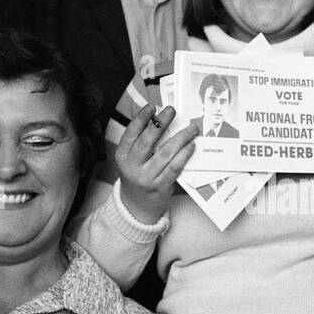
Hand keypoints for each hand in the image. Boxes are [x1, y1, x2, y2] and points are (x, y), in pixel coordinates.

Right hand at [115, 104, 197, 223]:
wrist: (137, 206)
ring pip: (164, 153)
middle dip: (160, 123)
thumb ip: (142, 142)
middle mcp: (132, 166)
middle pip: (147, 141)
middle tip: (171, 111)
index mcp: (122, 156)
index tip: (152, 107)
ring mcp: (146, 178)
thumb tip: (160, 119)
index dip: (141, 118)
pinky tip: (191, 146)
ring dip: (180, 138)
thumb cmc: (138, 176)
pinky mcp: (160, 186)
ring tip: (191, 128)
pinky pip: (174, 168)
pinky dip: (184, 155)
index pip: (130, 133)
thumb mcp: (132, 159)